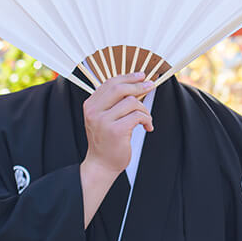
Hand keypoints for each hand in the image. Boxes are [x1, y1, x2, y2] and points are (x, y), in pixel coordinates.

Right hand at [80, 72, 154, 225]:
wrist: (101, 165)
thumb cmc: (106, 141)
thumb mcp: (105, 118)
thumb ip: (114, 102)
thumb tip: (137, 84)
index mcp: (90, 105)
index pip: (110, 83)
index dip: (128, 77)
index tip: (141, 75)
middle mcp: (94, 111)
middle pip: (120, 88)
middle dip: (139, 85)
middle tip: (151, 86)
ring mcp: (103, 121)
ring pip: (131, 102)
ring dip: (144, 109)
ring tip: (146, 119)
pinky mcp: (115, 130)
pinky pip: (138, 116)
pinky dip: (147, 120)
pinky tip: (147, 127)